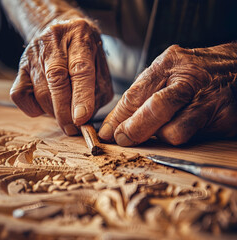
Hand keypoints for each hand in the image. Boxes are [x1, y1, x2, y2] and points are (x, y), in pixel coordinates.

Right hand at [10, 18, 112, 134]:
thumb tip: (85, 118)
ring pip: (40, 91)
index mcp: (79, 38)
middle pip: (56, 80)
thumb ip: (97, 90)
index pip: (80, 69)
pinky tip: (46, 105)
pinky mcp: (20, 66)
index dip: (81, 96)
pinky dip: (33, 108)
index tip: (81, 118)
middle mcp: (54, 42)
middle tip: (72, 129)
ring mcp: (33, 54)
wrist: (61, 29)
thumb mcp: (100, 64)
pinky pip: (20, 96)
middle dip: (64, 111)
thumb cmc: (85, 53)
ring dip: (53, 111)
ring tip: (65, 114)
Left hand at [99, 44, 236, 145]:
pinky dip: (180, 139)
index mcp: (168, 64)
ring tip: (161, 131)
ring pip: (173, 131)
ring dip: (160, 137)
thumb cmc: (193, 74)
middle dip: (133, 129)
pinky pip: (192, 138)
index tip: (106, 133)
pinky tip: (181, 130)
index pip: (135, 94)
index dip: (117, 117)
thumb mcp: (166, 73)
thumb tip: (115, 125)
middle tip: (122, 140)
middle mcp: (189, 79)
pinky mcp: (224, 117)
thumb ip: (143, 95)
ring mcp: (208, 99)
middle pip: (154, 109)